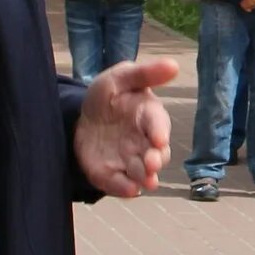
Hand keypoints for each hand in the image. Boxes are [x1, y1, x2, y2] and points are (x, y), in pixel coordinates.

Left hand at [75, 56, 179, 196]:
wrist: (81, 118)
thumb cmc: (108, 95)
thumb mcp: (120, 77)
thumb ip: (144, 74)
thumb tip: (174, 65)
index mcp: (148, 116)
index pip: (158, 124)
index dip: (159, 131)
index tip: (159, 139)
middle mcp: (144, 142)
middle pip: (157, 154)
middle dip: (156, 160)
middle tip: (152, 163)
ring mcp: (129, 160)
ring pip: (143, 173)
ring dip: (146, 177)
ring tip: (147, 181)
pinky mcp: (112, 174)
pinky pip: (121, 184)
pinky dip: (125, 189)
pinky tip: (129, 190)